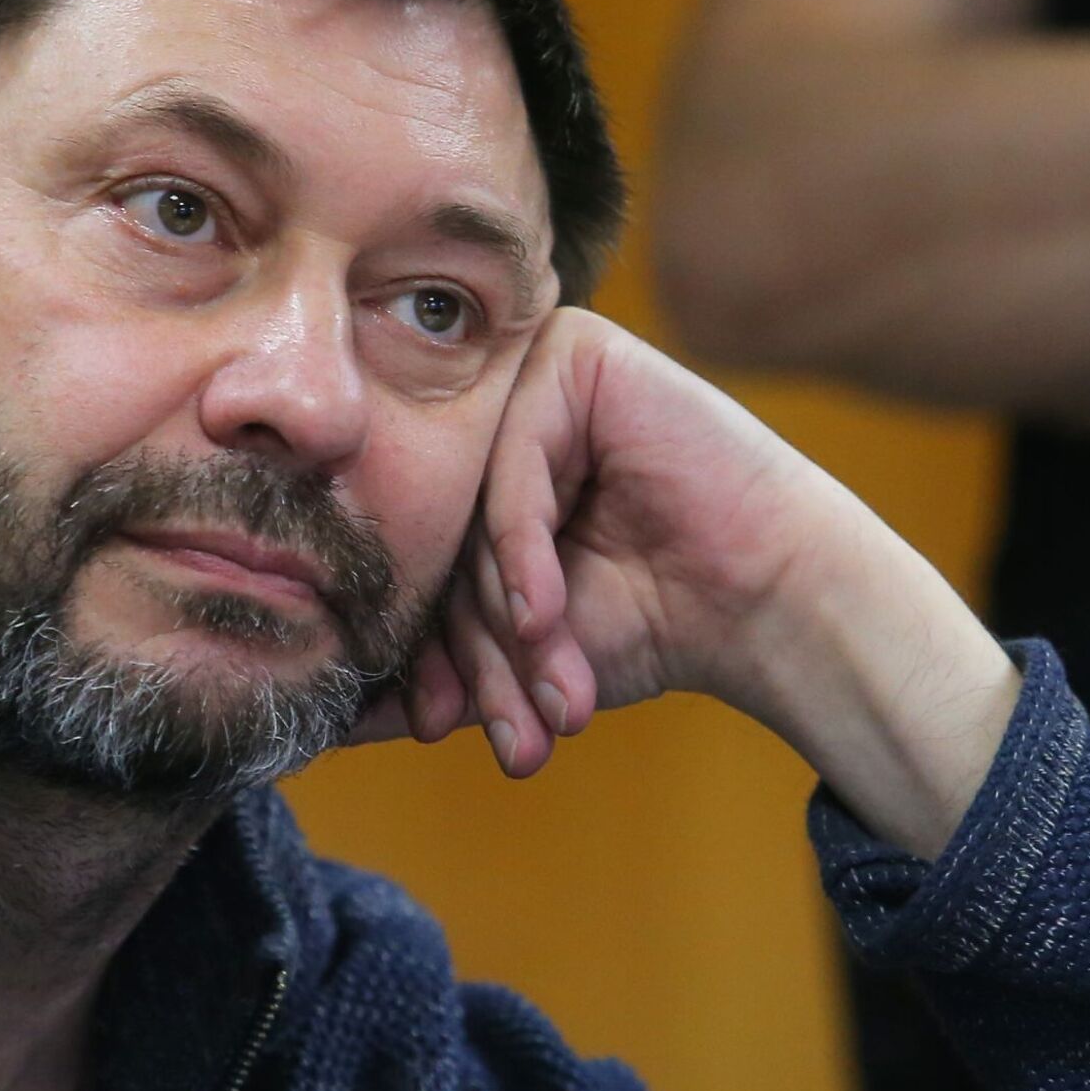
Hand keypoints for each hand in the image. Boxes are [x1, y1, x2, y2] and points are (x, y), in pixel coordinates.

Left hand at [361, 311, 1020, 858]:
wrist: (767, 607)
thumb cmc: (647, 623)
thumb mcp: (511, 659)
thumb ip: (425, 674)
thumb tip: (322, 728)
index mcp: (461, 471)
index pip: (414, 563)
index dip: (425, 656)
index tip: (439, 729)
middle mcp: (485, 415)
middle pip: (437, 541)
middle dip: (474, 655)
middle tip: (507, 736)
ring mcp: (528, 377)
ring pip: (470, 516)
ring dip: (508, 624)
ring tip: (552, 697)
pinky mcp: (575, 354)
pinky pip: (513, 470)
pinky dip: (525, 554)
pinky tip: (550, 618)